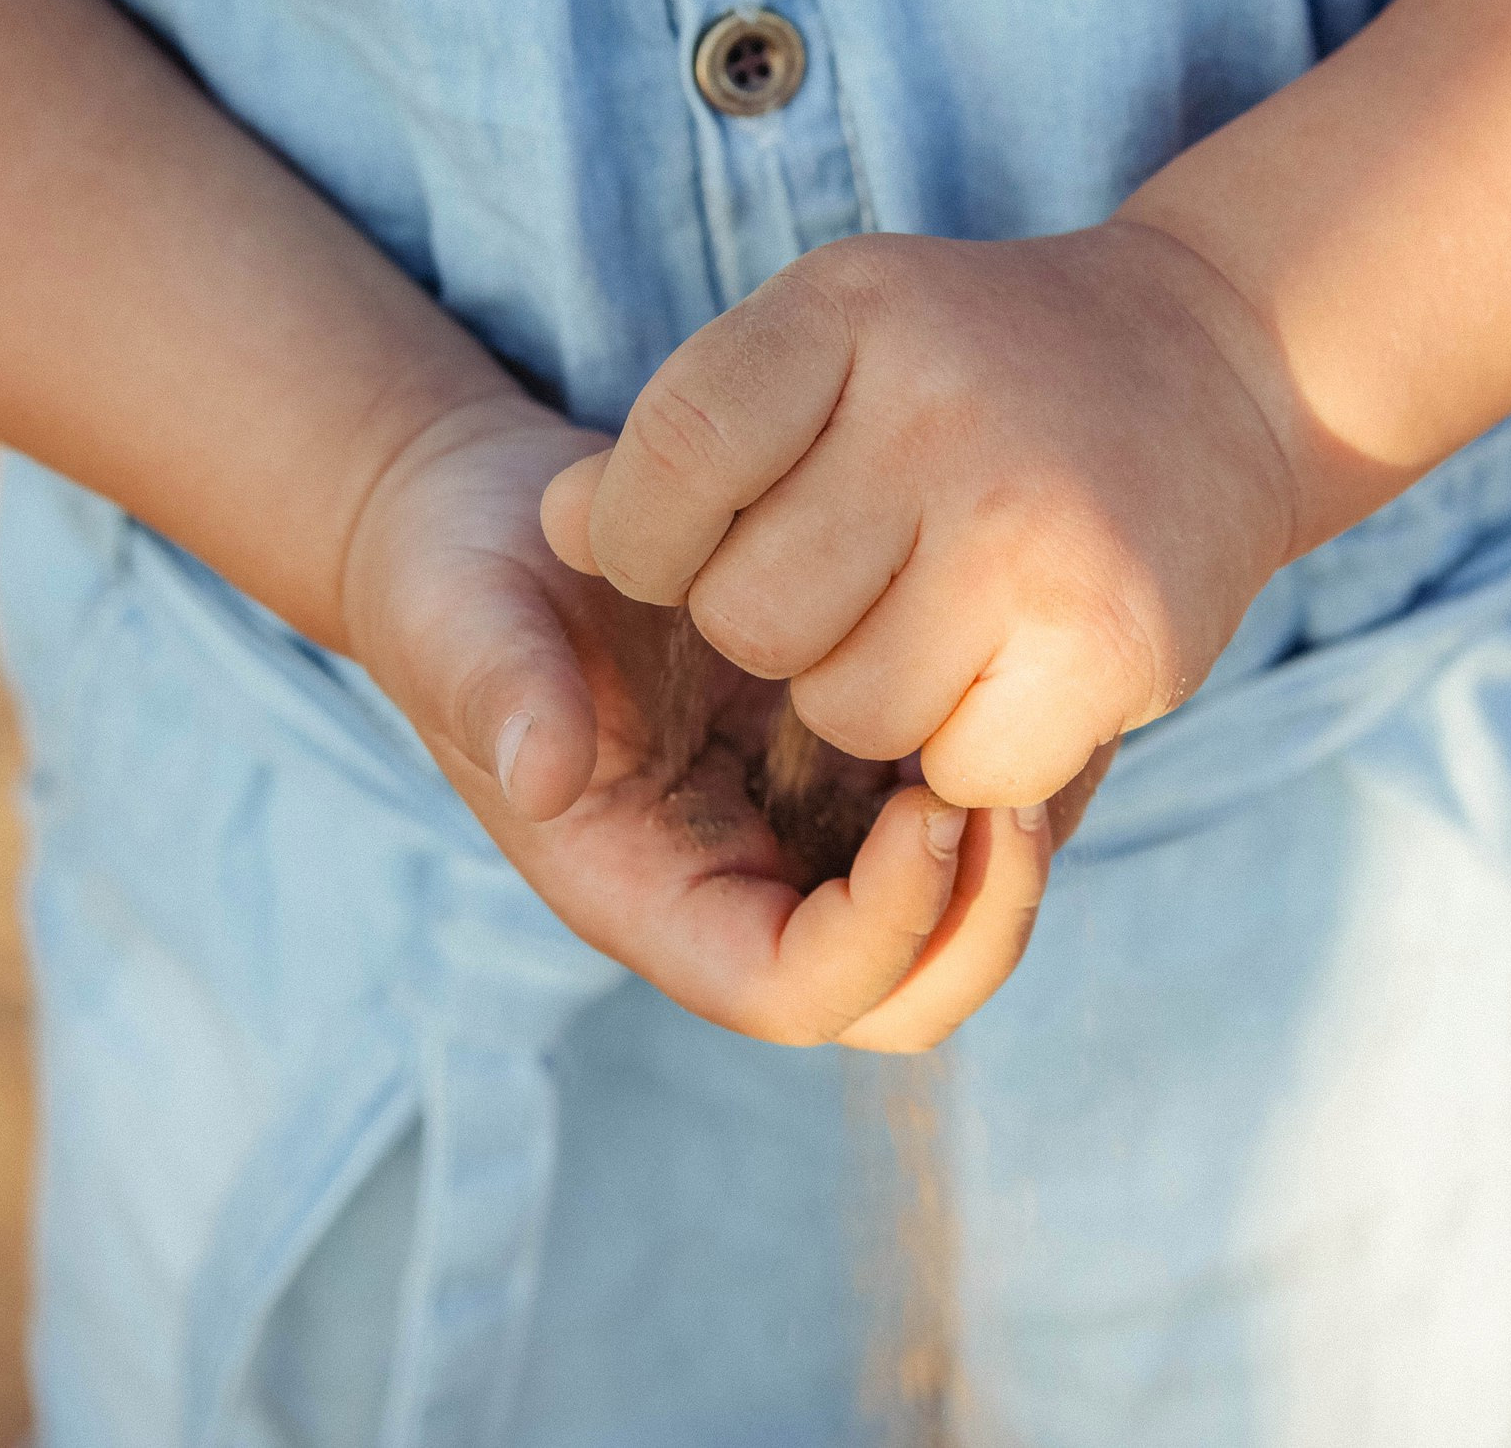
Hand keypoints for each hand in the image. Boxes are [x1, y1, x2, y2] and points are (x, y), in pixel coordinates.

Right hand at [336, 392, 1102, 1049]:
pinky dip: (1019, 765)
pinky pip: (971, 805)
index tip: (930, 810)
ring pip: (962, 911)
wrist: (503, 517)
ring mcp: (812, 827)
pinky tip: (1034, 674)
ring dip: (1021, 848)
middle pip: (905, 994)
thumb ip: (496, 692)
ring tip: (1052, 728)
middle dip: (983, 923)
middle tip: (1021, 794)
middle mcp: (747, 884)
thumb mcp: (458, 613)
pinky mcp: (856, 756)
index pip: (790, 991)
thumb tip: (544, 774)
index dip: (878, 934)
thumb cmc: (464, 577)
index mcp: (653, 893)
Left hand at [540, 221, 1299, 807]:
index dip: (653, 541)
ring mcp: (1031, 527)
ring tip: (946, 622)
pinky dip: (973, 752)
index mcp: (847, 313)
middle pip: (748, 617)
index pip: (666, 468)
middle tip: (864, 583)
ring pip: (846, 710)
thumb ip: (692, 440)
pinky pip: (959, 770)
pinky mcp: (1110, 639)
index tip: (706, 544)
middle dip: (782, 630)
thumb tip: (560, 530)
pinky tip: (1015, 673)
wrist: (1221, 366)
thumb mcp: (828, 345)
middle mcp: (939, 409)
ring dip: (877, 702)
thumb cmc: (977, 373)